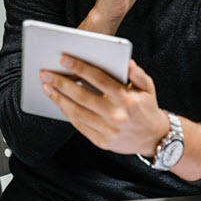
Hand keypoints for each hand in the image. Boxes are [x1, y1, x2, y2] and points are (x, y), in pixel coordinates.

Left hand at [41, 57, 167, 155]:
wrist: (155, 139)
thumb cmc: (147, 108)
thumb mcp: (147, 87)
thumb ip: (136, 73)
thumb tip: (127, 62)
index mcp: (126, 99)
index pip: (98, 79)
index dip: (79, 68)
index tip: (63, 59)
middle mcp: (116, 115)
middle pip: (82, 96)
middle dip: (61, 83)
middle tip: (45, 73)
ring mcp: (108, 130)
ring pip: (77, 112)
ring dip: (58, 99)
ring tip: (46, 87)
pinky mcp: (101, 142)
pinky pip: (79, 125)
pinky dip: (67, 113)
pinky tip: (58, 102)